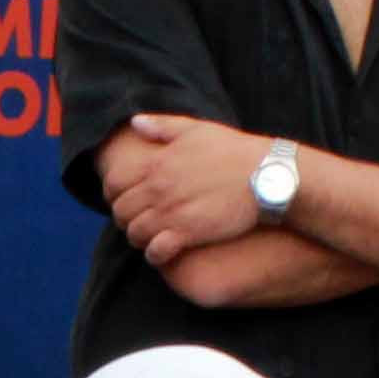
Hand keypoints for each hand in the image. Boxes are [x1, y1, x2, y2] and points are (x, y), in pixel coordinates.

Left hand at [96, 113, 278, 266]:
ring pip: (134, 232)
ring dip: (137, 237)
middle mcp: (159, 188)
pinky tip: (163, 251)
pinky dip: (154, 254)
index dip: (112, 193)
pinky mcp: (189, 233)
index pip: (114, 182)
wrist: (266, 176)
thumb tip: (135, 122)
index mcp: (157, 163)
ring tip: (150, 237)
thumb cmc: (234, 151)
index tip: (123, 199)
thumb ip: (163, 126)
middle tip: (137, 221)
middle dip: (124, 218)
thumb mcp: (197, 129)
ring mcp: (172, 212)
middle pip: (120, 211)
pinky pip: (156, 251)